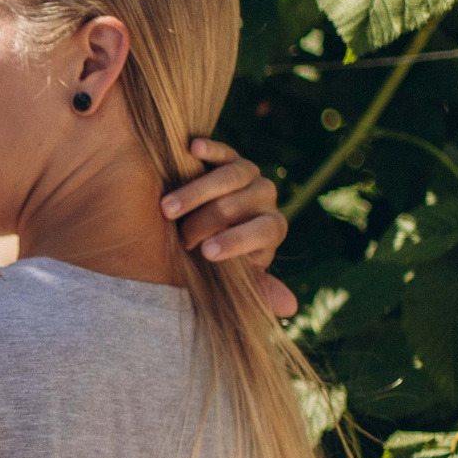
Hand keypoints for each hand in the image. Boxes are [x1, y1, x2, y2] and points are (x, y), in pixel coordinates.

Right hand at [162, 138, 296, 317]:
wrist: (204, 227)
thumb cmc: (217, 257)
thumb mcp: (235, 277)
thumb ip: (258, 289)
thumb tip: (290, 309)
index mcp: (272, 227)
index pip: (265, 231)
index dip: (237, 241)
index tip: (206, 253)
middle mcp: (266, 198)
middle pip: (241, 204)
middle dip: (208, 223)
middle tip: (181, 239)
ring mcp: (249, 174)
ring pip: (232, 176)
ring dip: (196, 192)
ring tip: (167, 208)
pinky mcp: (228, 156)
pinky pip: (222, 150)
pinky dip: (209, 148)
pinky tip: (191, 148)